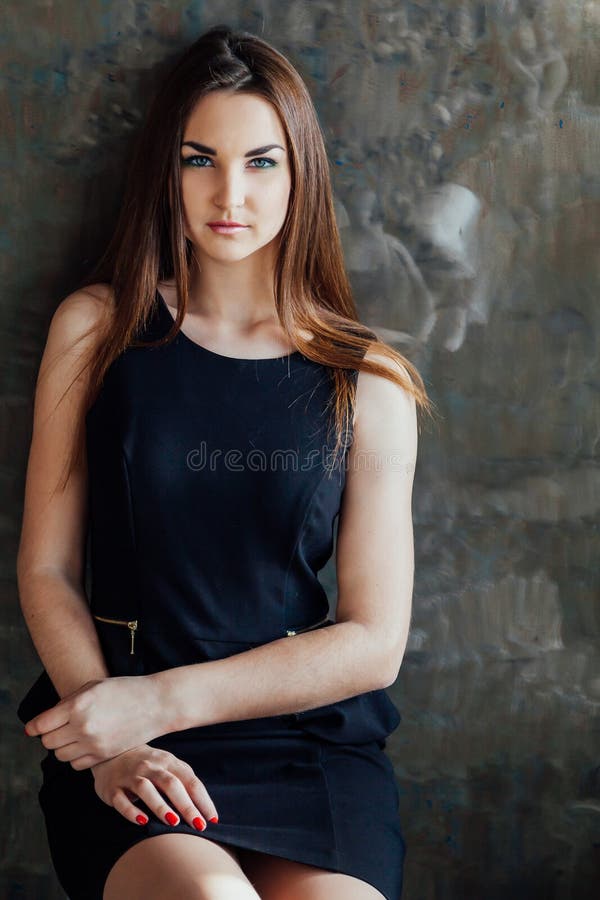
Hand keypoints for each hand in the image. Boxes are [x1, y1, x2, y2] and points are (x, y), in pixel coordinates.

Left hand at [23, 676, 165, 768]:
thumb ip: (66, 704)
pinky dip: (76, 757)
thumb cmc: (124, 690)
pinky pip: (76, 764)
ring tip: (75, 735)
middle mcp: (83, 726)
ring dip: (62, 747)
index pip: (40, 725)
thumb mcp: (93, 687)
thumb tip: (41, 723)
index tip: (33, 727)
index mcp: (77, 706)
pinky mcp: (103, 756)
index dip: (34, 726)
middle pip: (48, 742)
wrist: (156, 704)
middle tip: (60, 727)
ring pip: (60, 755)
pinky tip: (86, 744)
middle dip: (50, 735)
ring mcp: (93, 744)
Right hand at [91, 743, 219, 829]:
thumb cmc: (147, 765)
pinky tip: (142, 821)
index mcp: (167, 761)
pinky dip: (131, 811)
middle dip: (186, 805)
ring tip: (173, 822)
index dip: (202, 800)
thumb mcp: (166, 766)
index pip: (189, 780)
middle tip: (199, 825)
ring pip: (146, 790)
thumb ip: (182, 781)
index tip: (212, 819)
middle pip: (171, 784)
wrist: (110, 753)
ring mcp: (130, 776)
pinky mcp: (112, 788)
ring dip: (160, 806)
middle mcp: (150, 766)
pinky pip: (121, 800)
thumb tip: (205, 809)